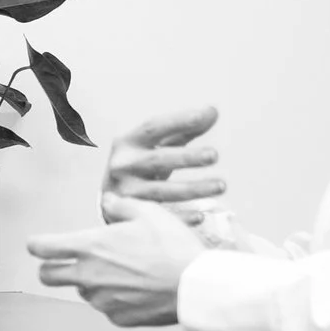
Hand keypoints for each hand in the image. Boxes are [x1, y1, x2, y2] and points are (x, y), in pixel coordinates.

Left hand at [27, 197, 207, 326]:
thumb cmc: (173, 246)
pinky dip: (114, 299)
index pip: (41, 248)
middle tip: (67, 263)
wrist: (196, 286)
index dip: (37, 245)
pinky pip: (106, 307)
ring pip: (82, 291)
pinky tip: (137, 290)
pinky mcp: (117, 317)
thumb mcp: (149, 213)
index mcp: (89, 247)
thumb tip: (108, 201)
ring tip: (122, 273)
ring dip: (91, 283)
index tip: (41, 245)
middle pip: (47, 276)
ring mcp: (101, 300)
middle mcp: (88, 275)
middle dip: (51, 268)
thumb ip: (121, 206)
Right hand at [105, 105, 226, 222]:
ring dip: (192, 189)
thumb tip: (212, 112)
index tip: (202, 116)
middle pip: (156, 160)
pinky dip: (179, 218)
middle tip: (214, 155)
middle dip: (186, 158)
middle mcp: (123, 166)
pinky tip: (200, 216)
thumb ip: (182, 129)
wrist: (108, 198)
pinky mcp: (131, 216)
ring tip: (221, 186)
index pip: (153, 128)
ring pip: (160, 192)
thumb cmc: (139, 165)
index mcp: (128, 142)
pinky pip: (159, 217)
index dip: (177, 121)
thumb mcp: (154, 145)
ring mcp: (126, 192)